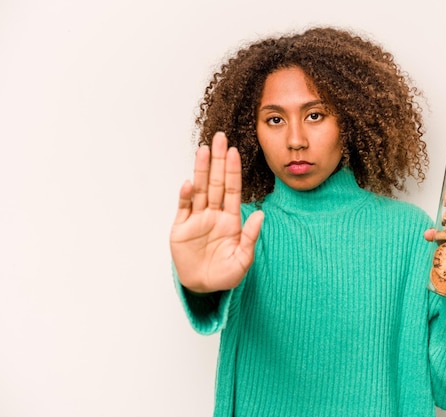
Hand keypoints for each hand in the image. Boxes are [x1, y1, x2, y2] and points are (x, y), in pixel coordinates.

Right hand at [169, 132, 263, 292]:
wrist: (203, 287)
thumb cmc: (225, 274)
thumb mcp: (243, 259)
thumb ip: (250, 237)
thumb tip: (260, 214)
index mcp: (231, 219)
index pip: (232, 190)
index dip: (233, 171)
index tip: (234, 152)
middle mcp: (214, 214)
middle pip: (215, 182)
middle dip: (218, 161)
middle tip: (219, 138)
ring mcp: (197, 219)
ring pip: (199, 190)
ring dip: (201, 170)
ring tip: (203, 150)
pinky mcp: (181, 228)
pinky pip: (183, 209)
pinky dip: (185, 196)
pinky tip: (189, 183)